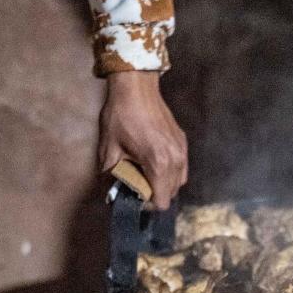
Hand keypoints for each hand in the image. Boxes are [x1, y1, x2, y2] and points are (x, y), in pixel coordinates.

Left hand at [99, 71, 187, 209]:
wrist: (136, 87)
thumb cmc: (121, 116)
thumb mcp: (109, 149)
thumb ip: (112, 175)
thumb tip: (112, 193)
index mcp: (158, 164)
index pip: (162, 202)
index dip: (148, 205)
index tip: (137, 197)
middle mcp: (175, 160)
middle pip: (172, 194)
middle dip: (156, 194)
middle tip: (139, 185)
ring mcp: (181, 151)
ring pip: (179, 182)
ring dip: (165, 184)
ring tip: (148, 175)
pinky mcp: (182, 143)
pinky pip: (181, 167)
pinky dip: (171, 172)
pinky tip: (156, 163)